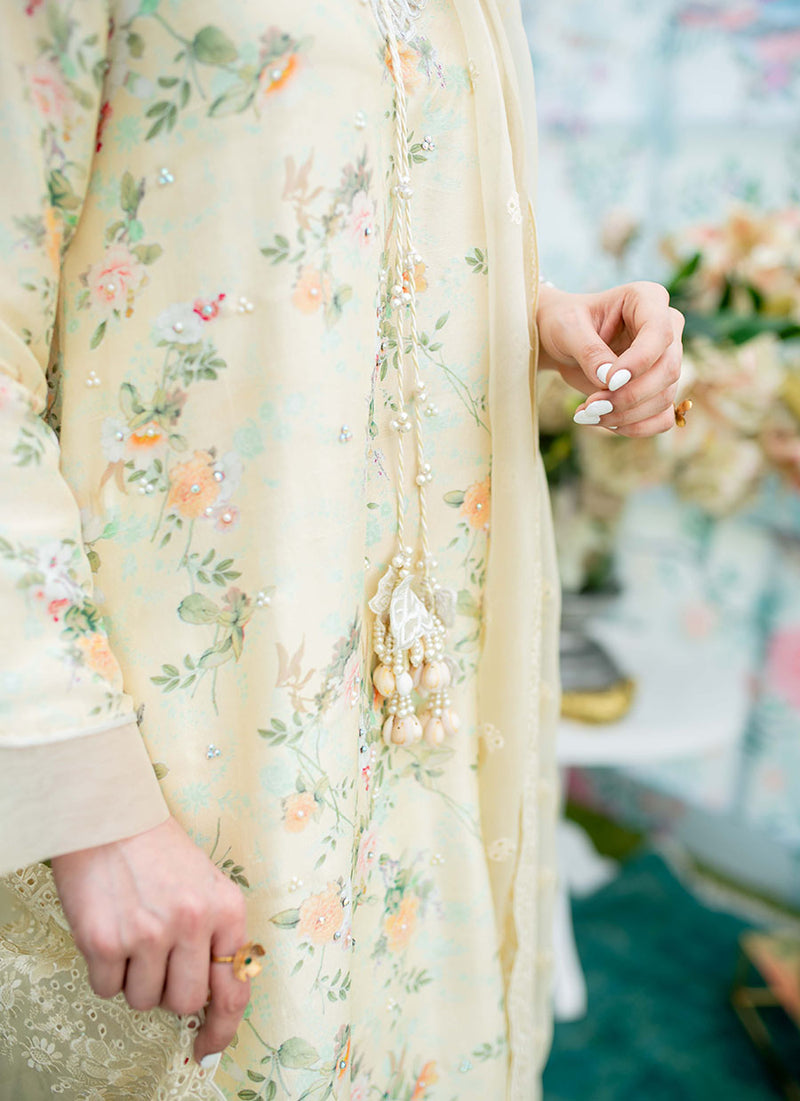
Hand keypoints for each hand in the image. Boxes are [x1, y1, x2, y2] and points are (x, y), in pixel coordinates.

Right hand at [51, 816, 249, 1064]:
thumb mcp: (205, 885)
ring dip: (134, 979)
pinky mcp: (105, 941)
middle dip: (167, 992)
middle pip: (184, 1003)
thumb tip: (212, 999)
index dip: (222, 1028)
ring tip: (131, 934)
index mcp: (225, 909)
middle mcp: (192, 922)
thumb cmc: (158, 851)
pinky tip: (108, 931)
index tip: (206, 1047)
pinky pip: (106, 988)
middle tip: (155, 959)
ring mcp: (148, 933)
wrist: (108, 816)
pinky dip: (104, 971)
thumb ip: (214, 935)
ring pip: (142, 1000)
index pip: (234, 989)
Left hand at [536, 280, 684, 435]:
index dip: (638, 362)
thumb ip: (589, 351)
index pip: (659, 333)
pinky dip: (634, 427)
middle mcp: (666, 328)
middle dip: (629, 396)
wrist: (562, 340)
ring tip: (587, 415)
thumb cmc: (565, 323)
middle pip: (668, 370)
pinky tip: (603, 423)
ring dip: (626, 416)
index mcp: (648, 299)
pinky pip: (662, 417)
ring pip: (665, 398)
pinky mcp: (660, 388)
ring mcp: (667, 360)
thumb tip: (609, 381)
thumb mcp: (568, 329)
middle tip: (591, 407)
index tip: (608, 382)